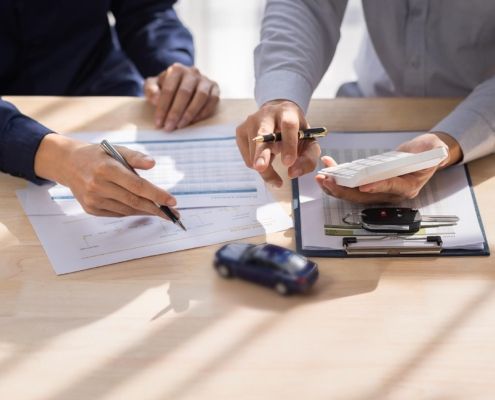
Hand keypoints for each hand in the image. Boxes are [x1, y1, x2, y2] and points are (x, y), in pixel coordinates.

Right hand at [34, 134, 177, 217]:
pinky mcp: (91, 209)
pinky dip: (132, 211)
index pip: (137, 185)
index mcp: (107, 169)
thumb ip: (135, 157)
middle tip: (173, 213)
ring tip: (161, 211)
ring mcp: (93, 200)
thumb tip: (153, 164)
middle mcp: (98, 186)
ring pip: (127, 209)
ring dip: (146, 211)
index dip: (156, 194)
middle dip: (156, 208)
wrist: (68, 164)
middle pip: (134, 201)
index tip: (172, 201)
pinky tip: (142, 209)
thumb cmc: (97, 156)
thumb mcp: (116, 149)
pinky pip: (118, 213)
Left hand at [144, 63, 219, 130]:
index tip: (159, 123)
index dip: (163, 108)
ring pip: (200, 97)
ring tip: (181, 126)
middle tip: (169, 127)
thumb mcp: (153, 85)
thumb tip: (156, 100)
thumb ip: (151, 90)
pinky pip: (213, 101)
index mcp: (176, 69)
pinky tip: (194, 121)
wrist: (183, 83)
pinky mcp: (215, 88)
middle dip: (176, 113)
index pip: (168, 89)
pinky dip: (204, 112)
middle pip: (184, 93)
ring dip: (190, 113)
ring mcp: (205, 80)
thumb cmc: (166, 86)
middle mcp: (192, 72)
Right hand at [235, 100, 320, 186]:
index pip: (288, 126)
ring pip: (254, 152)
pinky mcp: (240, 131)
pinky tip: (265, 156)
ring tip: (273, 161)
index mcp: (287, 112)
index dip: (289, 144)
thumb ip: (308, 158)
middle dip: (262, 153)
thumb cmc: (295, 131)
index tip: (289, 163)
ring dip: (266, 167)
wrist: (278, 114)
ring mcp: (250, 122)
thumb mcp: (308, 141)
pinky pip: (248, 158)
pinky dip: (257, 164)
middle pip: (263, 134)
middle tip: (261, 167)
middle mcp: (266, 114)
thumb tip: (293, 173)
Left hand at [315, 132, 462, 203]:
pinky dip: (339, 178)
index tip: (362, 185)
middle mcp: (390, 194)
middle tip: (328, 181)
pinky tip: (329, 168)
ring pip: (353, 194)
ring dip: (336, 187)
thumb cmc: (427, 152)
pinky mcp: (370, 184)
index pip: (390, 188)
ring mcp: (379, 191)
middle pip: (364, 196)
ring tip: (322, 178)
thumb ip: (431, 150)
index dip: (376, 187)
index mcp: (407, 187)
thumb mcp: (433, 148)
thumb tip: (429, 149)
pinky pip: (351, 185)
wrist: (422, 156)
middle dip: (344, 190)